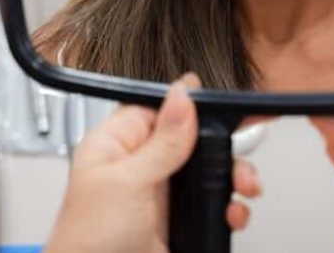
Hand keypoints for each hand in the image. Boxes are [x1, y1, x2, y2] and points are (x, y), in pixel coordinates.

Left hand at [44, 73, 261, 252]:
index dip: (190, 105)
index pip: (158, 108)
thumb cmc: (87, 242)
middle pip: (191, 139)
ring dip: (232, 177)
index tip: (221, 103)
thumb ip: (162, 142)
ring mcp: (160, 197)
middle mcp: (139, 166)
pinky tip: (232, 213)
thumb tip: (182, 96)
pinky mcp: (178, 224)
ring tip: (245, 187)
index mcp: (116, 145)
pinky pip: (212, 205)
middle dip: (221, 146)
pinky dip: (229, 207)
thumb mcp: (127, 182)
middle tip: (237, 156)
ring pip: (207, 172)